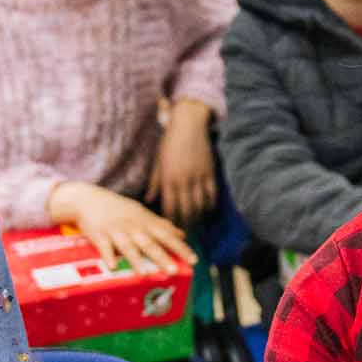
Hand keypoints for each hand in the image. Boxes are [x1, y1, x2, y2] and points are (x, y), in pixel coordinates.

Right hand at [51, 181, 196, 271]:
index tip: (194, 260)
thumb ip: (161, 225)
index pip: (167, 236)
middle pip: (149, 243)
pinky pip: (104, 247)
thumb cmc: (118, 209)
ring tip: (146, 274)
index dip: (180, 248)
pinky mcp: (98, 235)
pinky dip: (108, 256)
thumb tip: (181, 234)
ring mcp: (115, 231)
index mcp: (145, 222)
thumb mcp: (141, 213)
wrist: (87, 199)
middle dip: (162, 257)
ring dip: (137, 260)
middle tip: (174, 271)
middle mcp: (132, 226)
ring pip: (128, 246)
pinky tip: (113, 266)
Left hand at [147, 99, 218, 226]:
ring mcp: (198, 177)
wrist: (188, 124)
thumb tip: (149, 200)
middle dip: (186, 226)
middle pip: (186, 210)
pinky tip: (207, 212)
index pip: (169, 207)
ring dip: (198, 219)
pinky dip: (210, 205)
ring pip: (200, 205)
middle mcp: (183, 180)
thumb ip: (154, 183)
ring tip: (196, 229)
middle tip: (185, 237)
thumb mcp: (157, 162)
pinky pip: (211, 194)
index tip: (169, 232)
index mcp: (168, 178)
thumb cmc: (169, 142)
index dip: (170, 222)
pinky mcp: (209, 172)